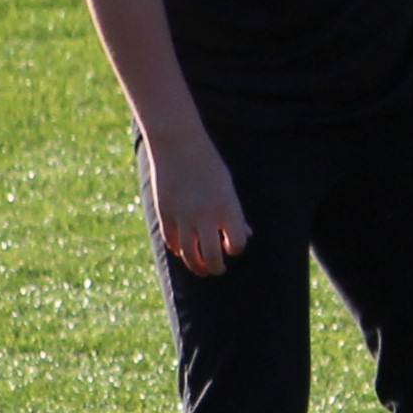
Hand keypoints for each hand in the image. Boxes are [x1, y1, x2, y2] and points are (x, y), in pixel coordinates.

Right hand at [145, 134, 251, 277]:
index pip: (236, 244)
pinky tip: (182, 250)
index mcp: (227, 207)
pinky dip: (178, 249)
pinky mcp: (166, 214)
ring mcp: (184, 216)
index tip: (230, 246)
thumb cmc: (208, 163)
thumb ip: (235, 214)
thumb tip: (246, 235)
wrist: (178, 144)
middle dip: (215, 267)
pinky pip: (172, 242)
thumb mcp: (227, 187)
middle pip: (211, 257)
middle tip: (217, 268)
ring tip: (200, 268)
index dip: (234, 248)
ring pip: (189, 255)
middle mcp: (206, 216)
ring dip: (196, 266)